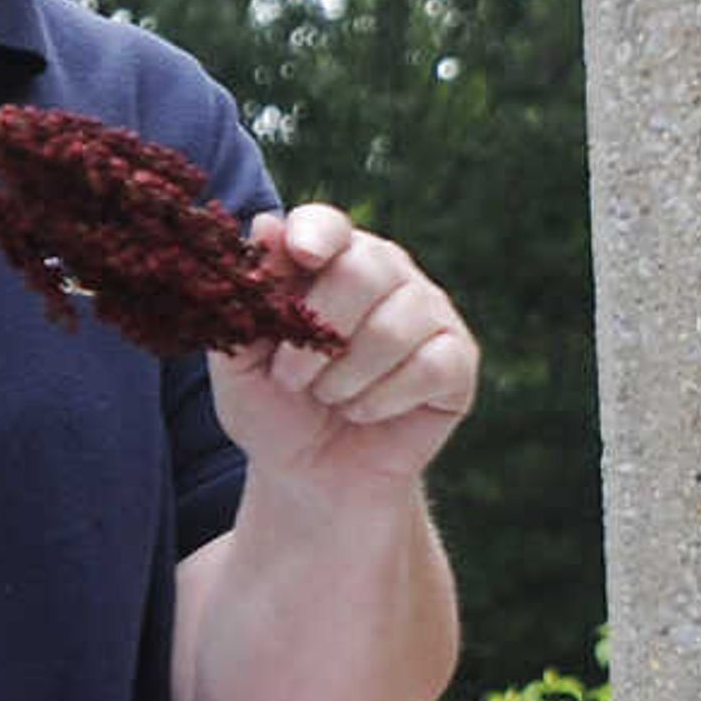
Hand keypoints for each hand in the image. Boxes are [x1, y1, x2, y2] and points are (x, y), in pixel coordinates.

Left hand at [209, 206, 477, 486]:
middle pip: (364, 269)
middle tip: (291, 377)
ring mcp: (428, 313)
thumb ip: (250, 297)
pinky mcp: (458, 360)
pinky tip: (364, 412)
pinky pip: (430, 366)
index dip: (315, 234)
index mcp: (330, 259)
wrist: (312, 476)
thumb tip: (266, 224)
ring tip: (329, 399)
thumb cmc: (276, 409)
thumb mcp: (242, 359)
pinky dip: (384, 399)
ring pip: (396, 324)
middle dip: (320, 329)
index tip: (301, 255)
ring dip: (346, 377)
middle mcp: (386, 273)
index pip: (328, 225)